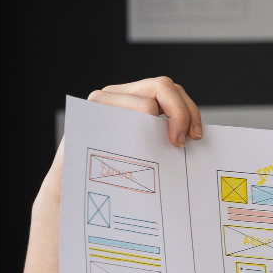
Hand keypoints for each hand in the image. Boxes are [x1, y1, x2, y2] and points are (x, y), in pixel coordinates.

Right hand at [39, 77, 203, 206]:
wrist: (74, 186)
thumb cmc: (115, 170)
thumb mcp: (146, 148)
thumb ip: (163, 135)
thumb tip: (198, 142)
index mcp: (138, 97)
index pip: (172, 90)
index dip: (189, 111)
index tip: (195, 137)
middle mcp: (121, 93)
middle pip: (164, 86)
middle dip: (182, 113)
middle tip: (184, 142)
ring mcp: (104, 99)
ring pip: (147, 102)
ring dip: (161, 125)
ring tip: (165, 147)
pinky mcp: (90, 110)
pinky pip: (123, 116)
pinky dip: (138, 132)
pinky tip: (142, 149)